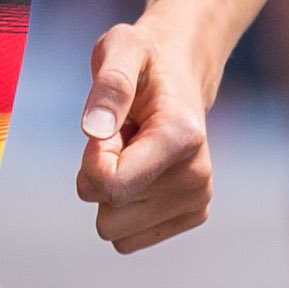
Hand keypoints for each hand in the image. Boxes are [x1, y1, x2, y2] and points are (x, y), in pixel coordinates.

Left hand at [74, 21, 215, 251]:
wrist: (180, 78)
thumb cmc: (143, 61)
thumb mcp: (121, 48)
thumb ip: (109, 85)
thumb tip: (93, 131)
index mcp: (181, 137)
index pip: (111, 185)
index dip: (91, 161)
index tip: (108, 130)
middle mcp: (198, 177)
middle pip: (108, 215)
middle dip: (100, 178)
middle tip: (123, 138)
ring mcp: (197, 201)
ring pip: (113, 229)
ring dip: (111, 193)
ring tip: (133, 152)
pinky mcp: (192, 216)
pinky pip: (126, 238)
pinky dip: (124, 208)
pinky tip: (142, 172)